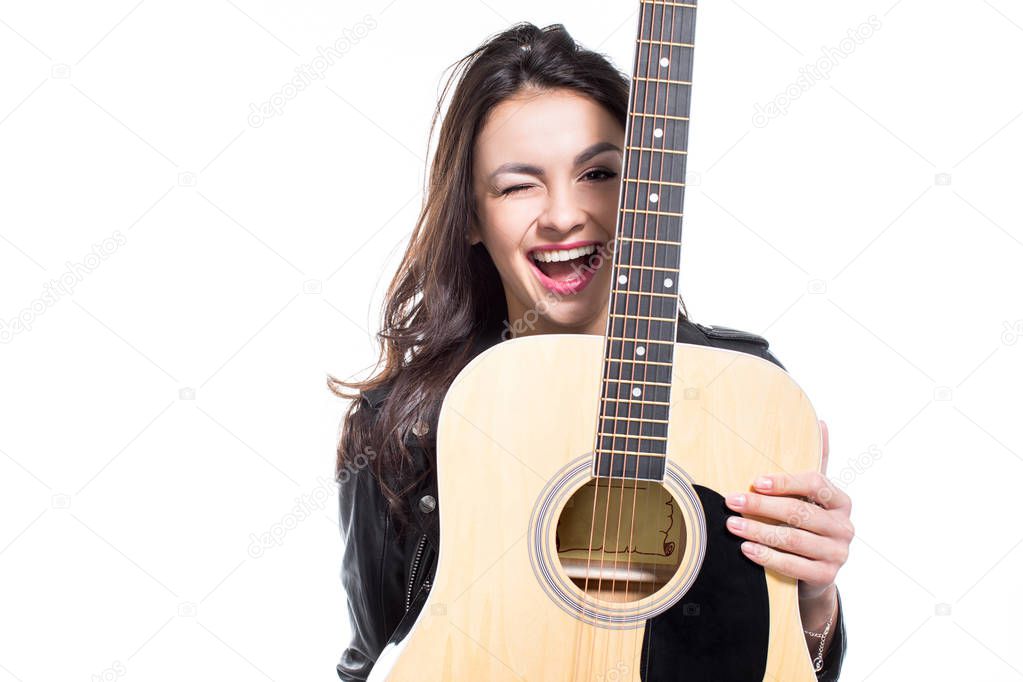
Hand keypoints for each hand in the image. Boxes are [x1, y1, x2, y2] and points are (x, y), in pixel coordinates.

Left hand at [722, 419, 853, 601]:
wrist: (814, 570)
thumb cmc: (807, 523)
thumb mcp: (812, 494)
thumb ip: (815, 461)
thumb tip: (820, 422)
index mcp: (840, 501)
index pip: (814, 484)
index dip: (785, 482)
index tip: (755, 482)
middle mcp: (844, 526)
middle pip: (799, 512)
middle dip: (761, 506)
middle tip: (731, 502)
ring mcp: (837, 553)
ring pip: (793, 539)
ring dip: (758, 531)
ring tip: (732, 525)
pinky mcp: (826, 576)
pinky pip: (794, 566)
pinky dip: (768, 558)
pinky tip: (747, 549)